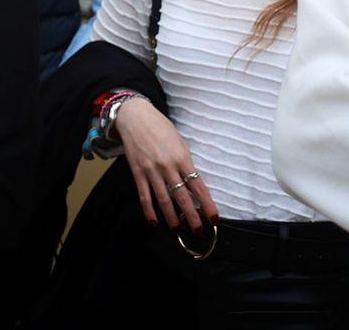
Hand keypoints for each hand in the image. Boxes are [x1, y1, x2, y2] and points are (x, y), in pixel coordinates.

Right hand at [115, 97, 218, 230]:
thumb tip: (191, 183)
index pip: (198, 187)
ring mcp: (151, 170)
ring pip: (164, 200)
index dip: (208, 205)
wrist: (135, 116)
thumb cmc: (159, 127)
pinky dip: (149, 210)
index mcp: (182, 158)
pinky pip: (144, 195)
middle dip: (192, 217)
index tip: (214, 218)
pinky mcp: (137, 172)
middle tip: (198, 230)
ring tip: (178, 230)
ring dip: (172, 218)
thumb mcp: (179, 142)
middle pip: (183, 197)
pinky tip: (154, 221)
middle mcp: (168, 166)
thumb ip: (185, 163)